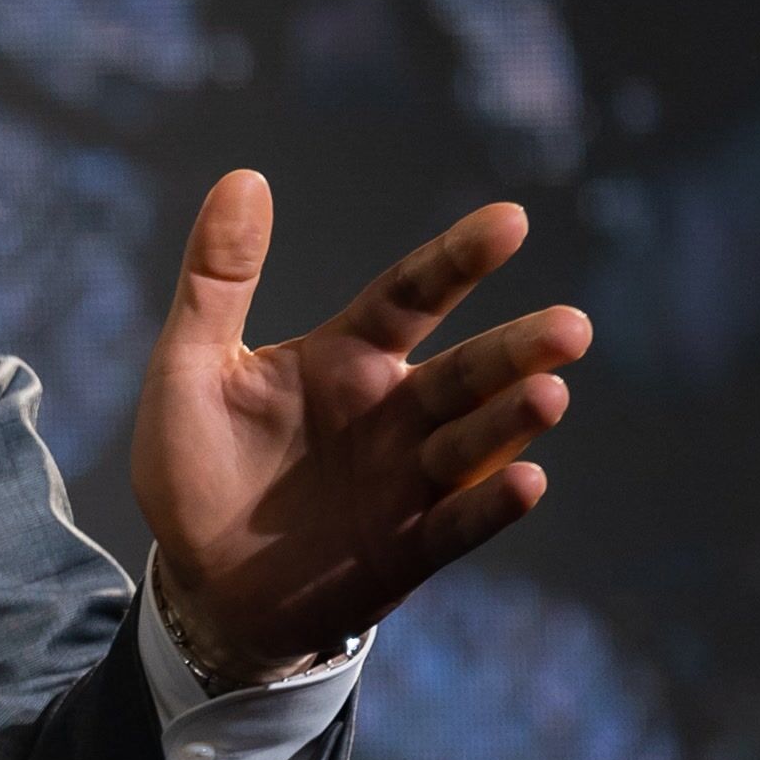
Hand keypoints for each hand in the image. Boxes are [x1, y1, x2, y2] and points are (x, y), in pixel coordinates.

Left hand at [128, 171, 589, 684]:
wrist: (199, 584)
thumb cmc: (194, 467)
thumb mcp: (188, 366)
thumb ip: (216, 279)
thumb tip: (243, 175)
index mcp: (347, 357)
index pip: (412, 294)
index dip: (458, 260)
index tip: (509, 220)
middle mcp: (393, 412)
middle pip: (465, 372)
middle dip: (519, 350)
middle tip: (571, 327)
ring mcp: (407, 481)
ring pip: (473, 442)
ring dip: (513, 419)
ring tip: (551, 392)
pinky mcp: (407, 549)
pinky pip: (457, 524)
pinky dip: (490, 505)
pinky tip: (528, 482)